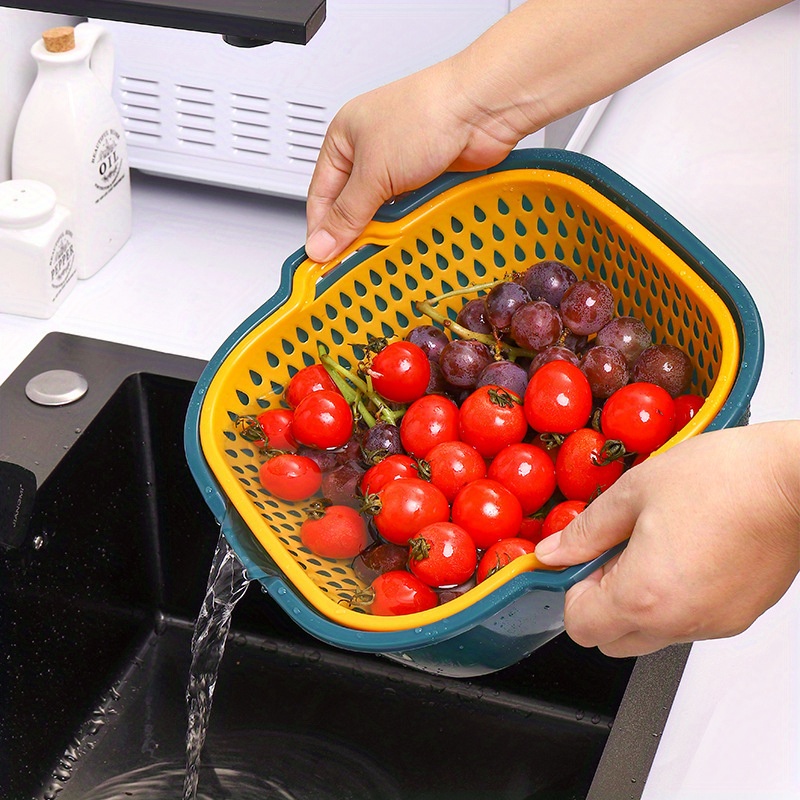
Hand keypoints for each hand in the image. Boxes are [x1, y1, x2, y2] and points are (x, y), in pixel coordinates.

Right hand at [304, 57, 528, 262]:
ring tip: (382, 244)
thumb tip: (322, 243)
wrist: (480, 109)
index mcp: (344, 138)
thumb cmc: (426, 114)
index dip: (320, 227)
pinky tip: (409, 231)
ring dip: (385, 226)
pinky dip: (409, 221)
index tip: (322, 258)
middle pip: (351, 204)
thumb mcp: (373, 172)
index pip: (320, 193)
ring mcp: (400, 163)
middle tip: (353, 258)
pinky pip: (410, 208)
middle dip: (354, 230)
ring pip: (382, 209)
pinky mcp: (427, 176)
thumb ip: (347, 213)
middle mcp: (370, 149)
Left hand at [534, 421, 799, 656]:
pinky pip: (689, 623)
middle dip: (601, 604)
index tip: (584, 561)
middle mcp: (679, 621)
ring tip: (655, 548)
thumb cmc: (722, 479)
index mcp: (643, 595)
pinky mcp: (738, 618)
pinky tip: (684, 554)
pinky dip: (675, 600)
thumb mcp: (634, 492)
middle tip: (614, 555)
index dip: (573, 592)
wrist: (792, 479)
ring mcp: (713, 624)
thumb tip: (553, 553)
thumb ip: (585, 531)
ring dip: (639, 603)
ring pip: (652, 635)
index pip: (580, 627)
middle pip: (613, 641)